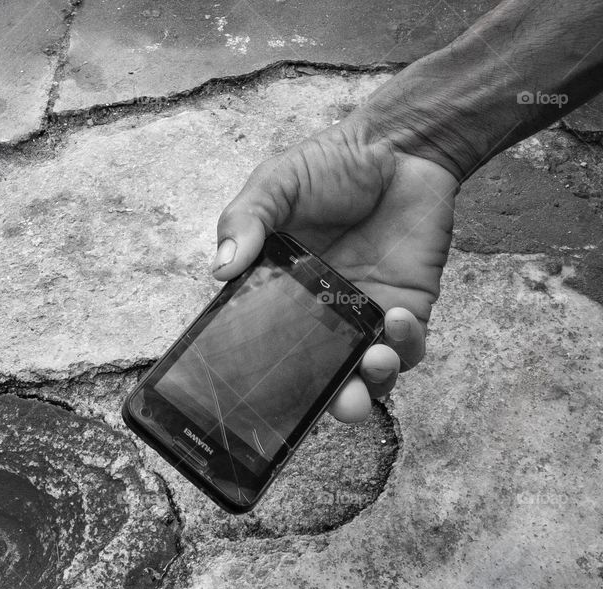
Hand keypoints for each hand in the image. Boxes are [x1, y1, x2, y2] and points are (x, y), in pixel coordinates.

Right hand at [212, 111, 458, 421]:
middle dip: (326, 403)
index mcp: (279, 296)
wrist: (402, 145)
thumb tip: (220, 267)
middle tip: (334, 401)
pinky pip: (408, 349)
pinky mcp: (407, 309)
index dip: (260, 379)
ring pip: (366, 378)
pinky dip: (404, 348)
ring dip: (370, 385)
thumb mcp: (275, 184)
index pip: (262, 350)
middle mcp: (319, 317)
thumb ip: (245, 220)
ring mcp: (363, 318)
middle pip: (317, 381)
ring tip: (370, 360)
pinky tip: (394, 321)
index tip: (258, 393)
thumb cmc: (332, 164)